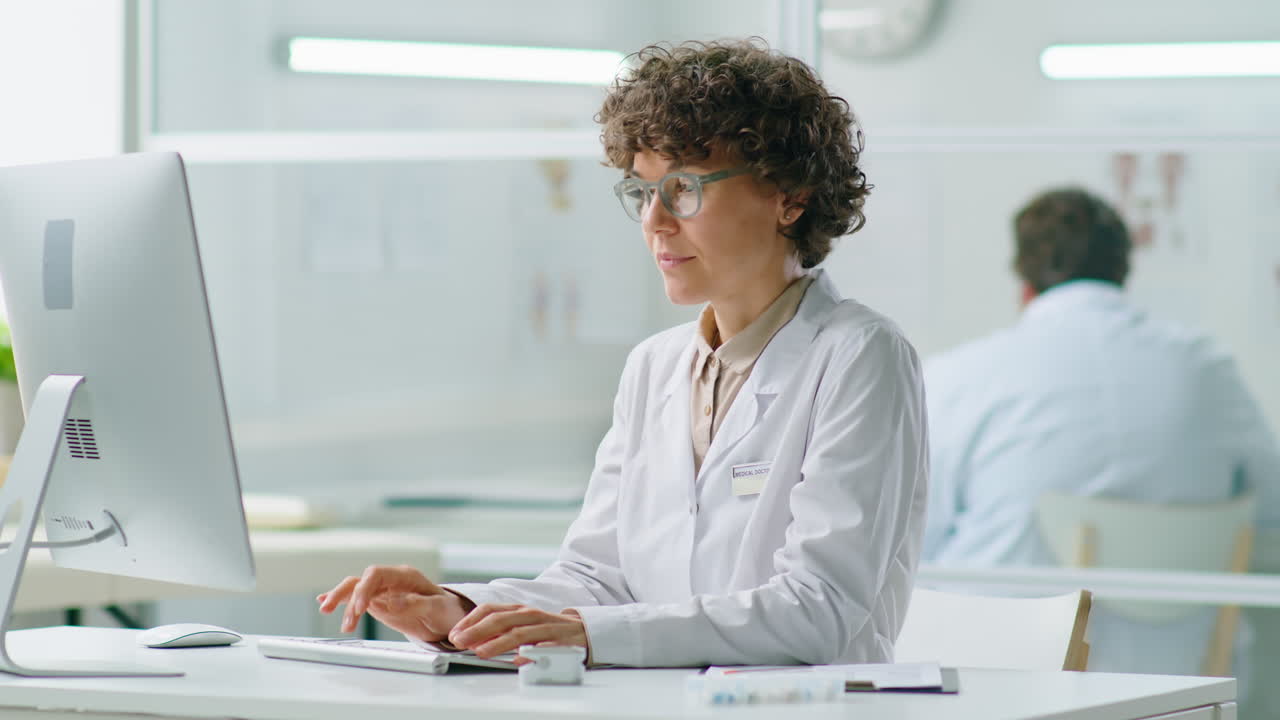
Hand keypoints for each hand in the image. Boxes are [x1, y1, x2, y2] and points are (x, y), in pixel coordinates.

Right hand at [316, 564, 471, 642]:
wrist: (448, 618)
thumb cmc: (446, 610)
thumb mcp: (437, 608)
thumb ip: (416, 604)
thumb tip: (393, 601)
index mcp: (405, 576)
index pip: (377, 574)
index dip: (365, 589)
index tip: (360, 608)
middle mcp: (390, 580)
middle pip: (361, 580)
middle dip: (346, 594)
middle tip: (336, 614)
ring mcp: (382, 591)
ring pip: (355, 589)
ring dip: (341, 600)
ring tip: (327, 613)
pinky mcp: (378, 602)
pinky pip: (356, 598)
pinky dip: (341, 600)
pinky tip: (324, 603)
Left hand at [447, 603, 589, 662]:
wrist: (582, 630)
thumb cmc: (545, 629)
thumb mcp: (520, 625)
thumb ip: (498, 631)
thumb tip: (472, 642)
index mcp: (518, 610)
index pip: (490, 609)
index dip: (470, 621)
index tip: (454, 634)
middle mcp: (530, 615)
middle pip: (501, 620)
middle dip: (478, 631)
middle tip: (460, 643)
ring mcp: (545, 627)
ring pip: (520, 633)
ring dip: (499, 642)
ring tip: (482, 652)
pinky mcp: (561, 641)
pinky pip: (545, 647)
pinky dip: (531, 652)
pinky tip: (520, 659)